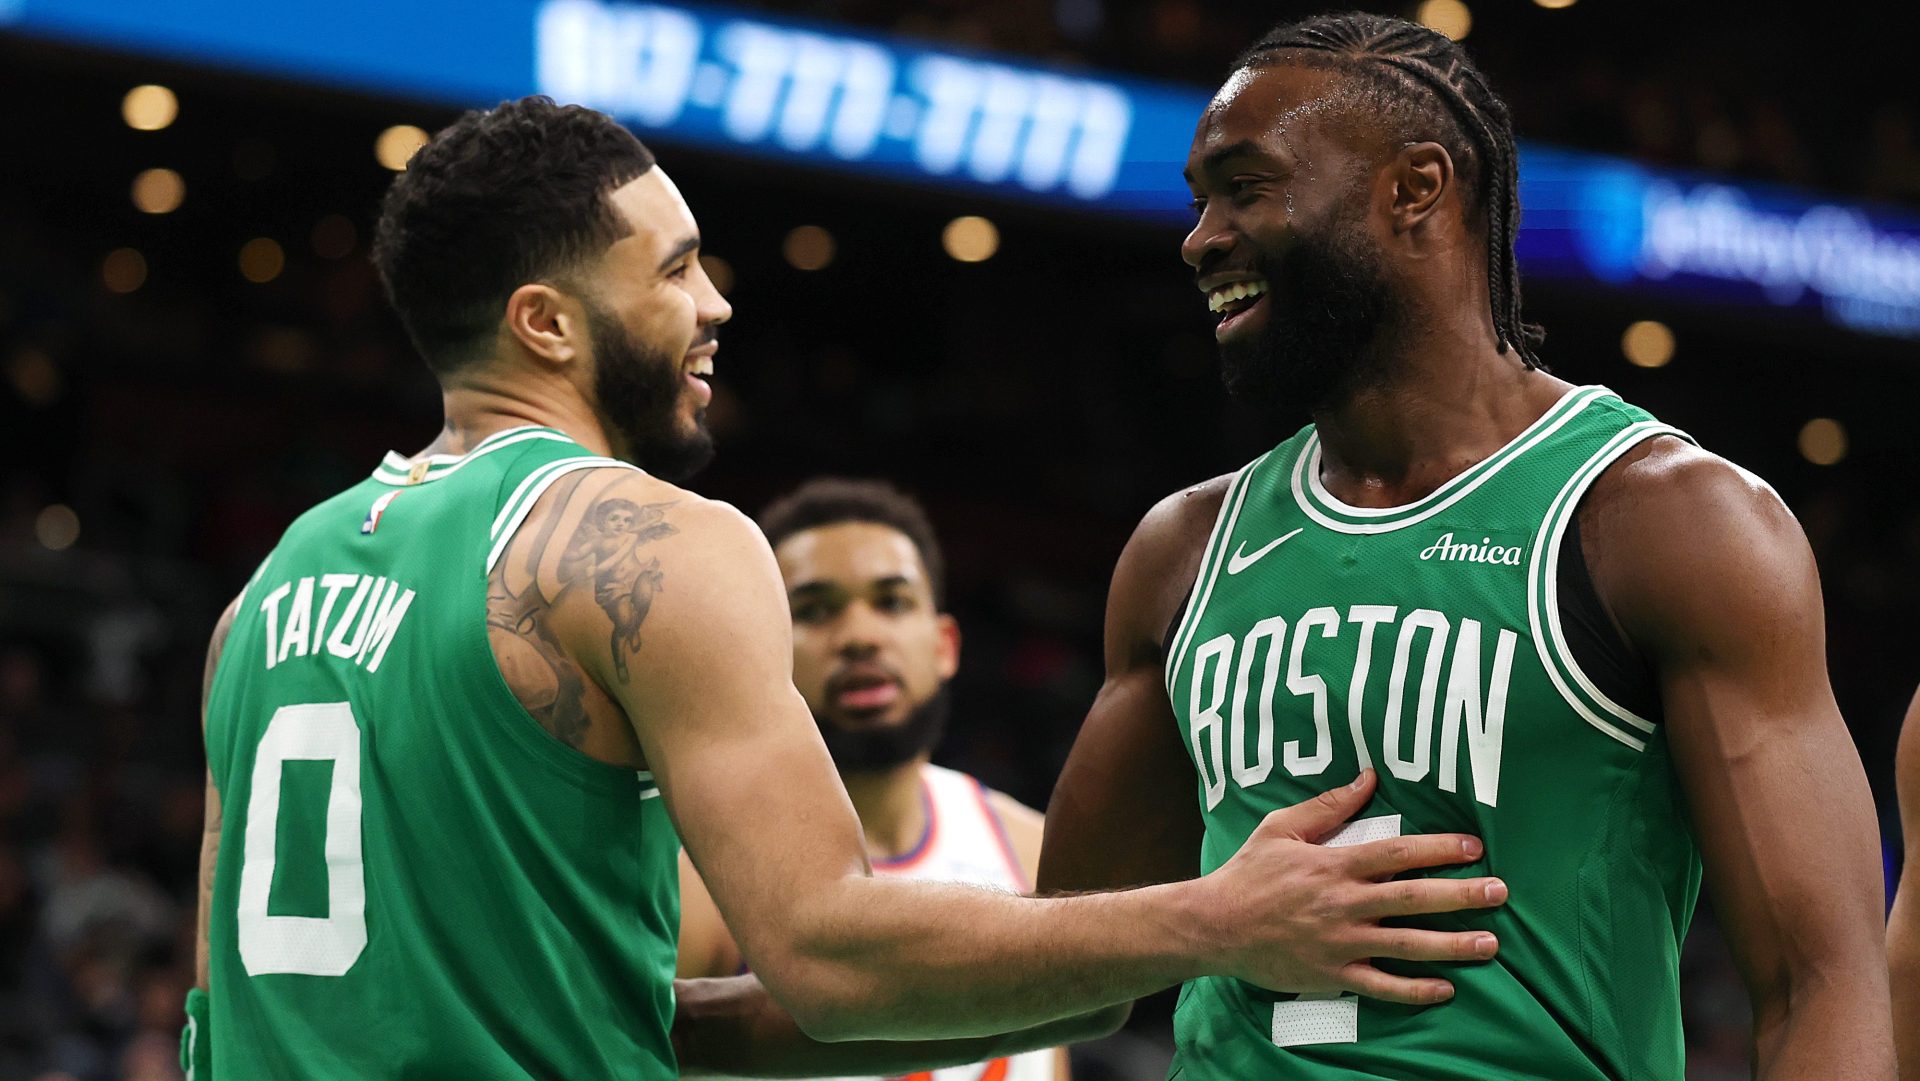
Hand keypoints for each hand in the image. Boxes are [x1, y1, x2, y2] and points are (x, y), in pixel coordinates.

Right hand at [1193, 769, 1504, 1004]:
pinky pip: (1381, 986)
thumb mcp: (1282, 827)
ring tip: (1490, 944)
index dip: (1438, 849)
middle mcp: (1343, 904)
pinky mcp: (1332, 975)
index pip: (1397, 853)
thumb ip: (1328, 805)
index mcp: (1334, 865)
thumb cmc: (1248, 872)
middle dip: (1461, 895)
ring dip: (1452, 945)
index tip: (1473, 847)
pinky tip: (1445, 989)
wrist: (1214, 925)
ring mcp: (1340, 943)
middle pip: (1412, 899)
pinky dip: (1414, 990)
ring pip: (1406, 945)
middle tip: (1500, 893)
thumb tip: (1368, 777)